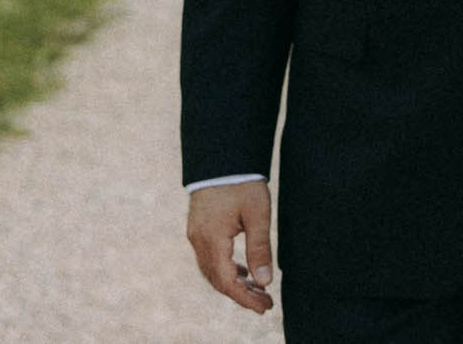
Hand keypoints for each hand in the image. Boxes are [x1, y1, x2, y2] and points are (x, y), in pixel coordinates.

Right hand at [187, 180, 274, 313]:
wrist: (222, 156)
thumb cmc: (242, 182)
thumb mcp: (257, 214)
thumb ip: (260, 248)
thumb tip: (265, 281)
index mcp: (212, 238)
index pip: (227, 281)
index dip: (245, 298)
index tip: (265, 306)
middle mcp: (199, 240)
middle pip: (217, 280)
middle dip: (241, 295)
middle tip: (266, 303)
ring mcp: (195, 234)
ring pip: (211, 271)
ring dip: (233, 284)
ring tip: (258, 290)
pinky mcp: (198, 228)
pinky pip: (209, 259)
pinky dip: (225, 270)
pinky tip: (242, 272)